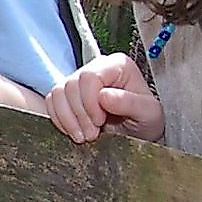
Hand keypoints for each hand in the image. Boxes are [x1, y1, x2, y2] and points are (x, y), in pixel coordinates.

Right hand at [46, 53, 163, 142]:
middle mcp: (97, 68)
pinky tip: (74, 131)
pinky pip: (51, 102)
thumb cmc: (146, 121)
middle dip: (79, 114)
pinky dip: (59, 120)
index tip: (100, 122)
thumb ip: (130, 103)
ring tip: (84, 136)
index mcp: (117, 65)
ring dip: (68, 119)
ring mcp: (80, 80)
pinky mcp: (68, 94)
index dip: (90, 102)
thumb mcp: (149, 114)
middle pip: (71, 85)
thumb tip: (104, 96)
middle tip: (93, 134)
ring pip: (58, 93)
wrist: (138, 134)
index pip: (89, 76)